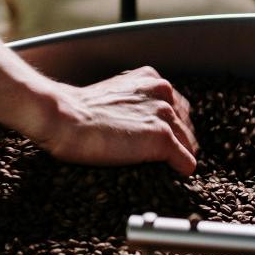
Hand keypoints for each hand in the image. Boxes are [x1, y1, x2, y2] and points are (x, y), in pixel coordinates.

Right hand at [36, 66, 198, 174]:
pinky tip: (169, 174)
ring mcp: (165, 116)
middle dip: (177, 141)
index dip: (170, 127)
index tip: (157, 140)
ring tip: (161, 167)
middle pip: (186, 126)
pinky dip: (179, 170)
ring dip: (177, 157)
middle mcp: (163, 94)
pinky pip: (186, 162)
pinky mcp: (162, 139)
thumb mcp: (113, 96)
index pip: (178, 107)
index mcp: (151, 79)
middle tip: (159, 156)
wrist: (65, 118)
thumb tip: (140, 125)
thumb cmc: (78, 111)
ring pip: (189, 144)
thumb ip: (134, 103)